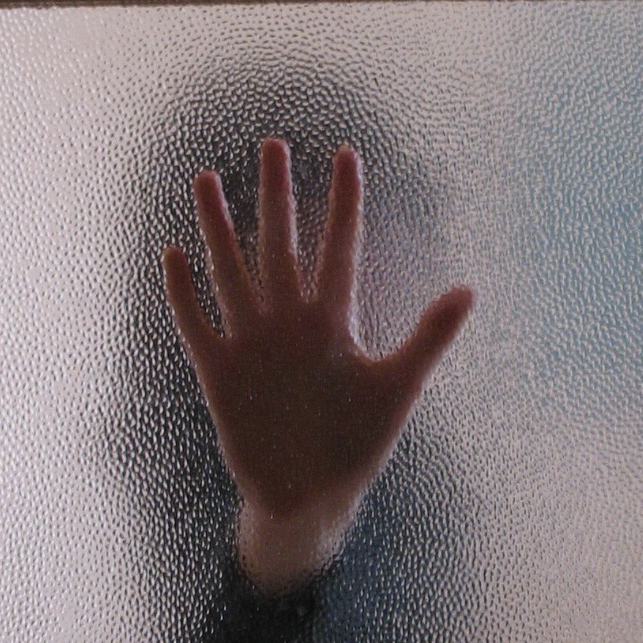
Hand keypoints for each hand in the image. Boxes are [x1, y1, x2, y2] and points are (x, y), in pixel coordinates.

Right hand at [163, 138, 473, 591]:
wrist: (311, 498)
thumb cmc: (356, 444)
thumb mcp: (398, 388)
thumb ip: (428, 338)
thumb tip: (469, 290)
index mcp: (333, 322)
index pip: (340, 248)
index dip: (344, 204)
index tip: (348, 155)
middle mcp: (290, 322)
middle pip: (280, 244)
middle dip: (277, 195)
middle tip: (273, 144)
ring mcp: (253, 344)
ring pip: (233, 271)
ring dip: (219, 227)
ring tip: (207, 179)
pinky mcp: (221, 374)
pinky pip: (197, 325)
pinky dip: (184, 294)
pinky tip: (174, 255)